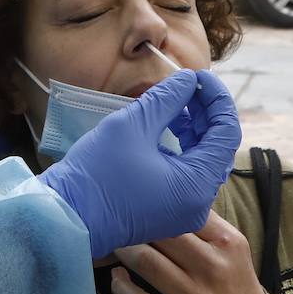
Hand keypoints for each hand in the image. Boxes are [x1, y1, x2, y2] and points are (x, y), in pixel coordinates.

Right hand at [42, 71, 240, 259]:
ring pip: (203, 159)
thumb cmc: (96, 173)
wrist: (65, 218)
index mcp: (196, 185)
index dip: (216, 97)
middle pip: (218, 146)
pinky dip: (182, 147)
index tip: (197, 75)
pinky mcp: (168, 210)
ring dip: (194, 127)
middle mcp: (198, 202)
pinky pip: (187, 173)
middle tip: (186, 84)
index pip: (226, 132)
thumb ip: (166, 99)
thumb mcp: (132, 126)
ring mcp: (184, 209)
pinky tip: (166, 125)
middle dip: (205, 111)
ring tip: (175, 102)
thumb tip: (187, 80)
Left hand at [110, 211, 266, 293]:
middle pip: (161, 232)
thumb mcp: (233, 250)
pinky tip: (117, 277)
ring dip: (122, 250)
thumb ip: (204, 224)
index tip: (136, 200)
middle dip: (134, 223)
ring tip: (115, 244)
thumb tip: (165, 192)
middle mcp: (212, 267)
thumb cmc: (235, 288)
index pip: (184, 210)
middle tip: (117, 219)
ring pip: (145, 261)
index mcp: (227, 243)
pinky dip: (120, 285)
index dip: (155, 202)